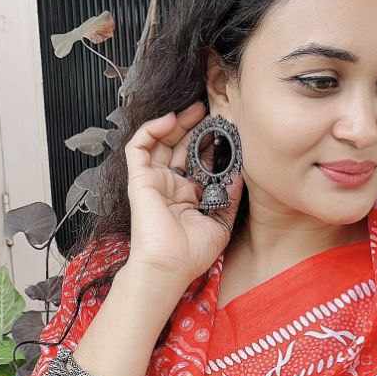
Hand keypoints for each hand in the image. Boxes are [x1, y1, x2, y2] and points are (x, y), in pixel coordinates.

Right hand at [124, 101, 244, 286]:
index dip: (210, 144)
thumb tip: (239, 173)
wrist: (169, 266)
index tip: (227, 130)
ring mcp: (154, 180)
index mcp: (188, 195)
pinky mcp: (139, 178)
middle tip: (211, 111)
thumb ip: (229, 197)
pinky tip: (170, 119)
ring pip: (160, 141)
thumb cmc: (191, 254)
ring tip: (194, 109)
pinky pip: (138, 147)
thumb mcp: (220, 223)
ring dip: (175, 122)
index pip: (198, 161)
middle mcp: (170, 185)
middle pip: (180, 146)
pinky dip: (151, 129)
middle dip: (194, 126)